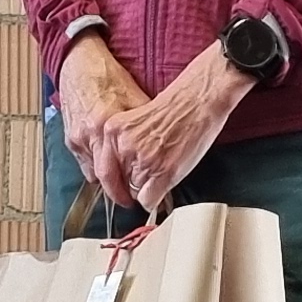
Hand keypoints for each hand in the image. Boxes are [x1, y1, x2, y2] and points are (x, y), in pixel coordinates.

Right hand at [56, 32, 152, 215]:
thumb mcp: (135, 97)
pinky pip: (83, 159)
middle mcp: (87, 136)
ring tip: (121, 181)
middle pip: (101, 177)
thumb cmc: (108, 77)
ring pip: (90, 171)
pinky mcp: (69, 135)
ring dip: (105, 177)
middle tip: (129, 200)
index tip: (136, 200)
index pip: (114, 172)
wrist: (79, 61)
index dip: (125, 190)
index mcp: (105, 127)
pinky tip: (107, 162)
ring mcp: (75, 137)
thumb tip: (165, 144)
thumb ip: (145, 122)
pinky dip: (95, 164)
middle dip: (115, 192)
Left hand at [111, 40, 254, 210]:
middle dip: (133, 185)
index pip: (104, 171)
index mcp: (113, 131)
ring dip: (149, 188)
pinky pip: (148, 200)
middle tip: (149, 177)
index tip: (120, 191)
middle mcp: (124, 146)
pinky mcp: (162, 172)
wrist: (198, 100)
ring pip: (135, 192)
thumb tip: (122, 173)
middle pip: (119, 184)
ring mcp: (143, 160)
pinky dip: (156, 198)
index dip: (113, 185)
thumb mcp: (135, 122)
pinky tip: (166, 181)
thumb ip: (124, 144)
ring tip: (165, 167)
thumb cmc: (174, 108)